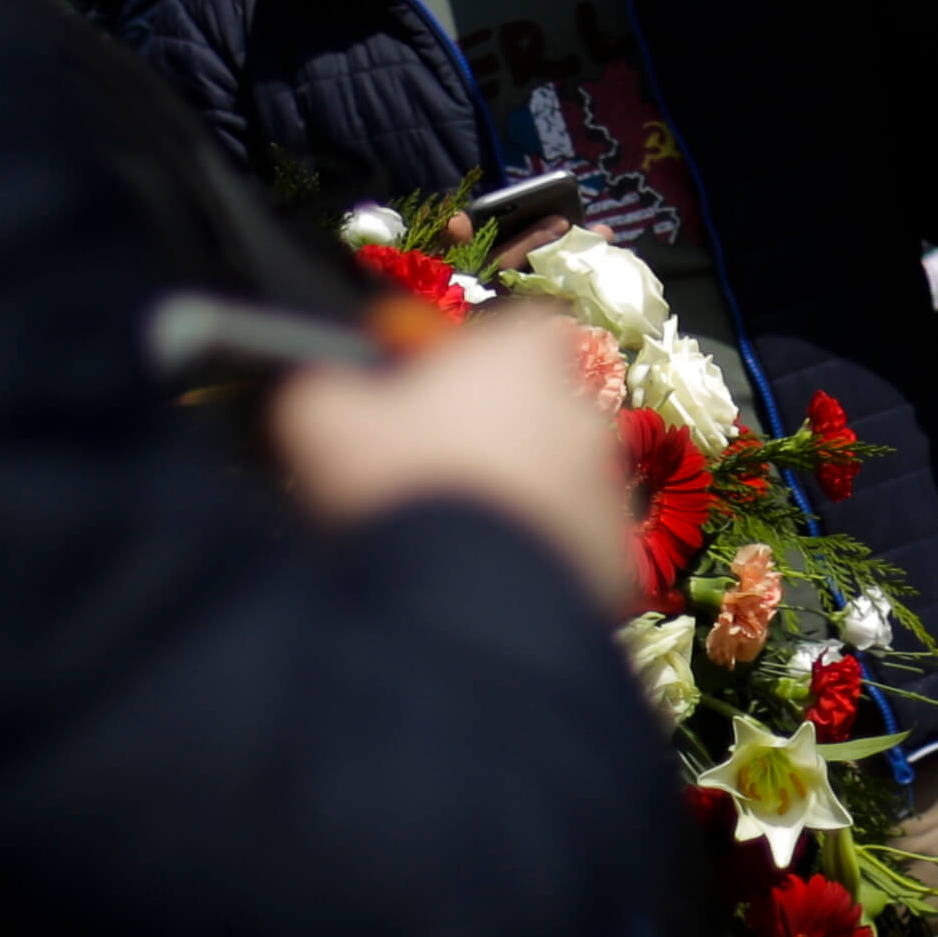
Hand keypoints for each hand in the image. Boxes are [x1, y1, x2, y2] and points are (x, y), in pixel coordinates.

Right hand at [272, 306, 626, 604]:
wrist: (469, 603)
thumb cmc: (402, 484)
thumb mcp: (325, 423)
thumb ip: (325, 390)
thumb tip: (323, 393)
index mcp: (521, 355)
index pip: (503, 333)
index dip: (457, 362)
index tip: (416, 397)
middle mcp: (579, 410)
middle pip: (529, 410)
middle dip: (486, 435)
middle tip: (427, 477)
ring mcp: (605, 486)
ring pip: (550, 482)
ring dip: (509, 500)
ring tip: (451, 541)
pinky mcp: (614, 558)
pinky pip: (565, 548)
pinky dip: (531, 559)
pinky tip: (482, 584)